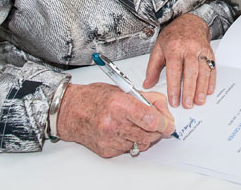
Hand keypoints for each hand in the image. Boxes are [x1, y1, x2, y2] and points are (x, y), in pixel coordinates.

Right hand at [57, 83, 174, 157]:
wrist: (71, 111)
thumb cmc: (96, 98)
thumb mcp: (124, 90)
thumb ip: (148, 99)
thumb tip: (165, 111)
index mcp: (120, 104)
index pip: (151, 120)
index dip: (165, 123)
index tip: (169, 124)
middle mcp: (114, 123)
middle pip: (149, 135)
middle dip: (158, 131)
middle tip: (158, 124)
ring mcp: (110, 139)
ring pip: (141, 144)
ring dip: (144, 136)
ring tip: (136, 125)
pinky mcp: (107, 150)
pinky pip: (129, 149)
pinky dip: (131, 141)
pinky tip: (122, 131)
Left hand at [143, 13, 215, 108]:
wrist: (190, 22)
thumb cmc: (173, 36)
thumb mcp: (158, 48)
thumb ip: (152, 68)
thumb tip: (147, 84)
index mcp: (174, 48)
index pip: (174, 69)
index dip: (174, 86)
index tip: (174, 100)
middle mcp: (189, 49)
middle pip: (190, 72)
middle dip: (190, 90)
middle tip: (188, 104)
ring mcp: (201, 51)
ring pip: (203, 71)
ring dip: (202, 88)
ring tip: (199, 101)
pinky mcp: (209, 53)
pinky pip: (212, 68)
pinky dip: (211, 81)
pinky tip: (209, 91)